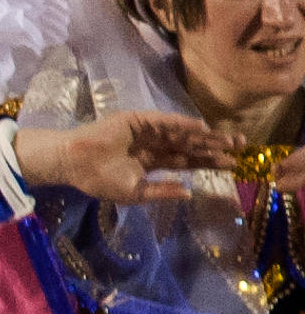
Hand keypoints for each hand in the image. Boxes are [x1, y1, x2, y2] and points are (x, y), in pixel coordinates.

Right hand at [12, 112, 231, 201]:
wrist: (74, 163)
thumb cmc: (98, 181)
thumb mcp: (134, 193)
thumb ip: (161, 191)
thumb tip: (189, 192)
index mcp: (152, 163)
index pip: (186, 162)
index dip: (208, 163)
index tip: (232, 165)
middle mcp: (155, 145)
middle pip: (190, 146)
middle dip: (214, 147)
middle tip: (241, 147)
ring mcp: (148, 131)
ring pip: (183, 134)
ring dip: (205, 137)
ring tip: (228, 141)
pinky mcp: (140, 120)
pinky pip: (166, 122)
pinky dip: (183, 125)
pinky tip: (202, 128)